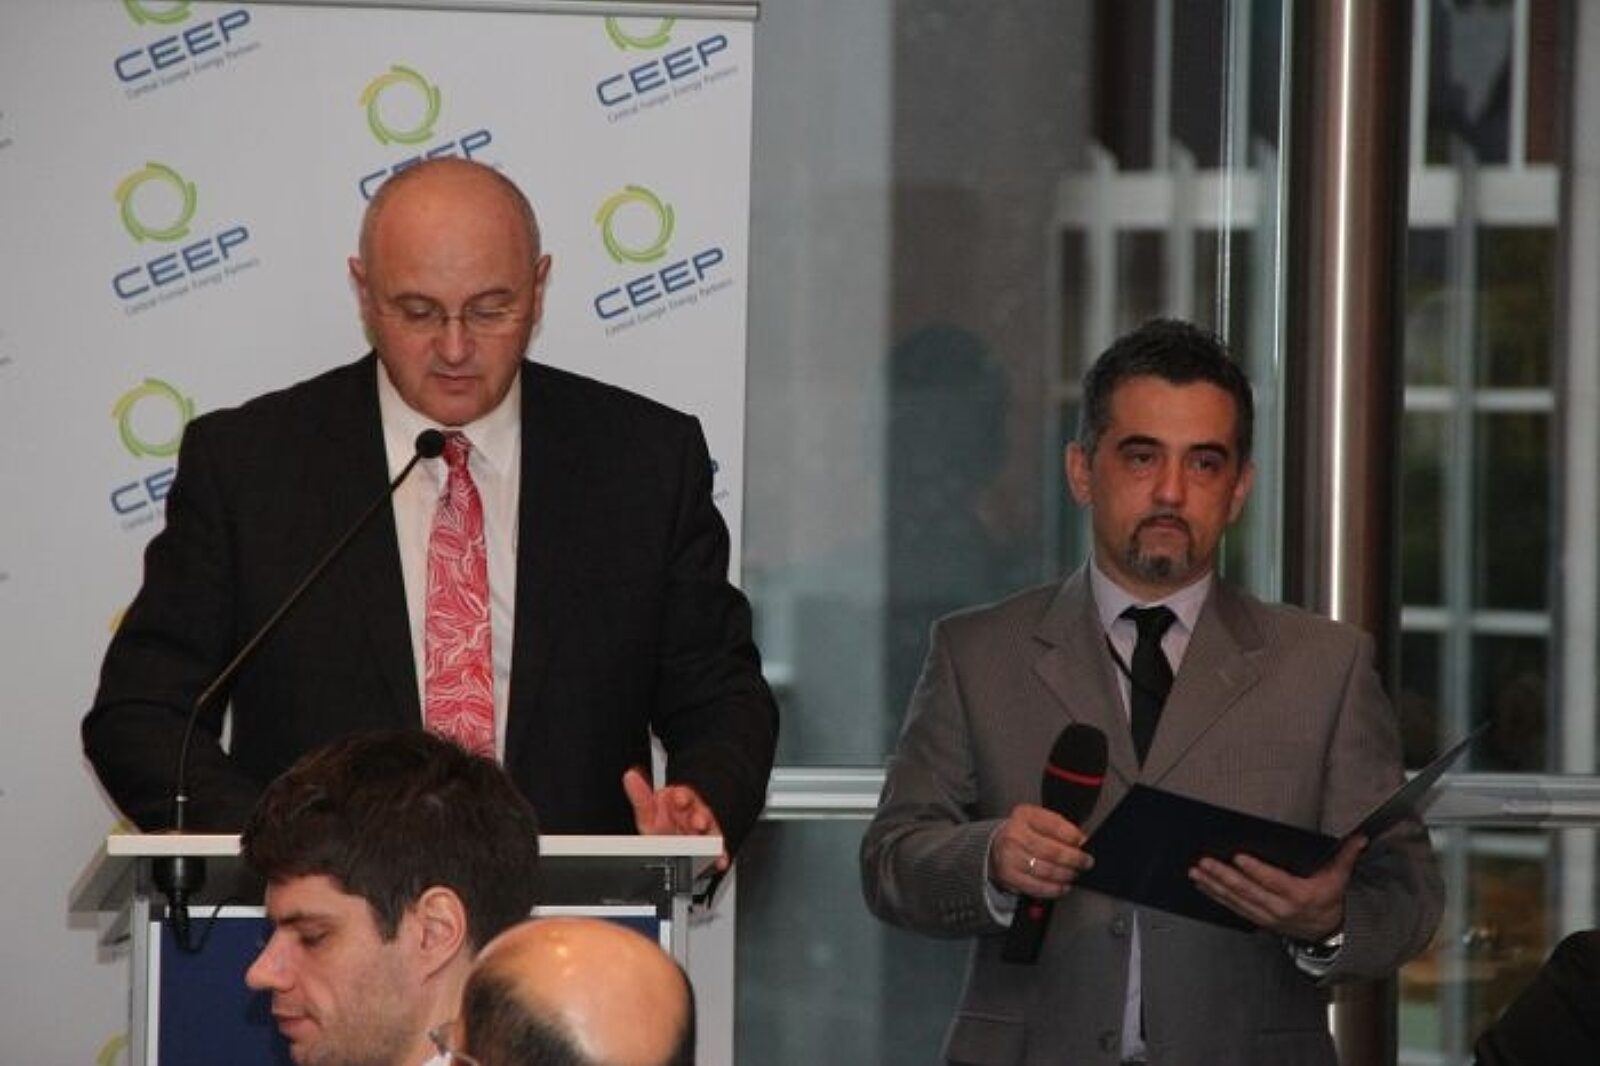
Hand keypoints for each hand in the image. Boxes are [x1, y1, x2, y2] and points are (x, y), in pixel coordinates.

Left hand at [622, 768, 728, 870]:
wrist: (674, 847)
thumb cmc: (662, 827)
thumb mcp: (648, 814)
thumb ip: (640, 797)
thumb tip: (630, 776)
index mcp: (679, 803)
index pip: (682, 796)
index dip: (681, 797)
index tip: (679, 800)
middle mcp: (692, 816)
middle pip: (700, 813)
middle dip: (700, 817)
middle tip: (698, 822)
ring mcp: (702, 833)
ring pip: (710, 831)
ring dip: (710, 836)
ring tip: (707, 847)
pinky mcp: (711, 849)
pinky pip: (718, 852)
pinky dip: (720, 856)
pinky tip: (720, 860)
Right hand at [987, 803, 1094, 897]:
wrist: (998, 847)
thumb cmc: (1025, 833)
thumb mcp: (1039, 820)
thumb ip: (1059, 828)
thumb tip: (1082, 842)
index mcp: (1025, 815)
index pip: (1054, 825)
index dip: (1073, 836)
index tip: (1084, 842)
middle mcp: (1015, 835)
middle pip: (1052, 851)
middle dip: (1074, 859)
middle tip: (1085, 862)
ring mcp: (1010, 857)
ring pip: (1046, 871)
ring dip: (1066, 875)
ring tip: (1074, 874)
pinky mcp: (1010, 877)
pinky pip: (1038, 887)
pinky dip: (1054, 889)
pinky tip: (1063, 886)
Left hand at [1189, 834, 1365, 941]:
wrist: (1328, 932)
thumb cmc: (1329, 899)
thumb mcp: (1340, 878)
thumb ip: (1346, 855)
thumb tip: (1360, 836)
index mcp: (1300, 895)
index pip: (1274, 881)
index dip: (1256, 870)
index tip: (1238, 858)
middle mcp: (1280, 908)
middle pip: (1248, 891)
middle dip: (1223, 876)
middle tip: (1205, 862)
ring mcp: (1266, 916)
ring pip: (1235, 901)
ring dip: (1213, 886)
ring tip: (1196, 872)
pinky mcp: (1257, 919)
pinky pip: (1233, 908)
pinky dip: (1216, 896)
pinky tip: (1201, 885)